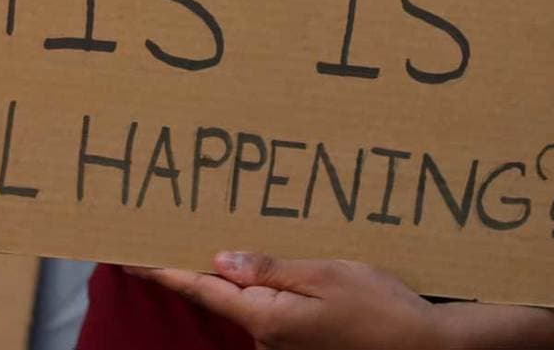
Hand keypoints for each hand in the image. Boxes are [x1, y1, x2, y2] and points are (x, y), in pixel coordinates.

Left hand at [137, 253, 449, 349]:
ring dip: (243, 267)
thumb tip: (220, 259)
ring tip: (242, 223)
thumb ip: (271, 267)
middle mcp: (266, 336)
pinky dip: (268, 280)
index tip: (127, 253)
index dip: (162, 269)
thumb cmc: (382, 309)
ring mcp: (282, 342)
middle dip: (203, 256)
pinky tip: (282, 257)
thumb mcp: (327, 275)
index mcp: (267, 317)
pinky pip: (271, 303)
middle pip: (220, 290)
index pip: (200, 288)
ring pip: (249, 295)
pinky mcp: (300, 340)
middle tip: (182, 217)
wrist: (425, 347)